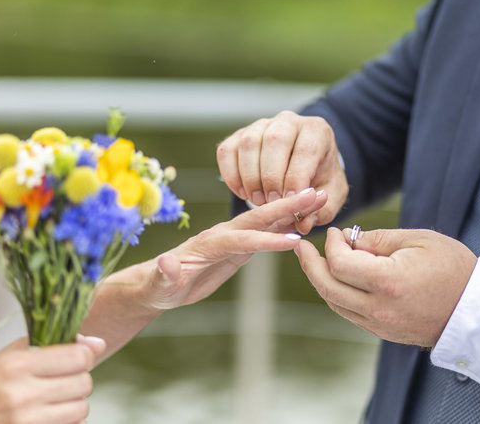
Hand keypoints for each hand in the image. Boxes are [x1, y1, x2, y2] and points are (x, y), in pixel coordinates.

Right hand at [0, 336, 105, 423]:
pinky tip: (52, 414)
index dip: (83, 355)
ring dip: (75, 402)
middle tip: (64, 379)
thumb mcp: (13, 355)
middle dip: (79, 379)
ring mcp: (27, 421)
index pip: (78, 356)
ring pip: (82, 408)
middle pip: (84, 383)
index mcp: (18, 366)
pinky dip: (69, 420)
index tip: (76, 358)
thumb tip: (98, 344)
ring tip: (57, 398)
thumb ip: (56, 344)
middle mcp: (23, 394)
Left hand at [138, 187, 327, 309]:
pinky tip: (304, 219)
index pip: (242, 239)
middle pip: (259, 217)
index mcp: (209, 242)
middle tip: (316, 193)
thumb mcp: (161, 284)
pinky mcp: (239, 247)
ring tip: (320, 197)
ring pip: (267, 220)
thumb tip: (166, 262)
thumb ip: (166, 273)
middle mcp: (224, 234)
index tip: (294, 240)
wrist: (159, 284)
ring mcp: (233, 238)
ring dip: (292, 208)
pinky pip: (267, 232)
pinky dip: (286, 224)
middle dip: (287, 205)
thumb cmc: (159, 286)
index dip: (266, 240)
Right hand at [217, 110, 347, 233]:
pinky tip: (243, 192)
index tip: (290, 203)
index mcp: (317, 131)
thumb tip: (304, 223)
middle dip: (271, 177)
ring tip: (257, 201)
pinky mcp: (238, 135)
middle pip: (275, 140)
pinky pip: (227, 151)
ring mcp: (261, 125)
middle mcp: (288, 121)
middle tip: (271, 203)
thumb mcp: (330, 196)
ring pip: (249, 143)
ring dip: (250, 177)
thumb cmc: (319, 180)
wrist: (303, 168)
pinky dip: (231, 175)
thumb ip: (322, 210)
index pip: (305, 149)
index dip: (296, 178)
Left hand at [295, 227, 476, 346]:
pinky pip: (348, 313)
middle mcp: (378, 308)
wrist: (476, 311)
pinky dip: (337, 294)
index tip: (337, 233)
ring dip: (320, 280)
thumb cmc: (453, 269)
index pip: (340, 263)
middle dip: (310, 265)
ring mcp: (379, 325)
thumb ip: (378, 239)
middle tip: (301, 248)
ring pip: (335, 302)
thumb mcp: (418, 240)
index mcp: (388, 282)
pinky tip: (335, 278)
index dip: (332, 245)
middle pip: (328, 287)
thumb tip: (348, 240)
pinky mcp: (382, 332)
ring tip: (312, 261)